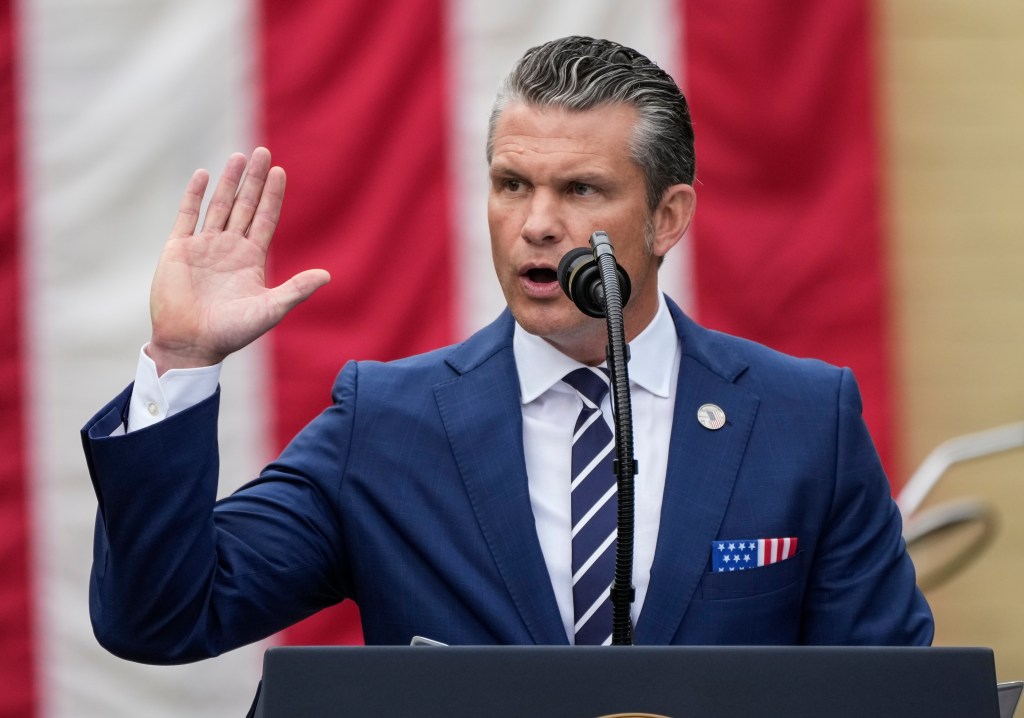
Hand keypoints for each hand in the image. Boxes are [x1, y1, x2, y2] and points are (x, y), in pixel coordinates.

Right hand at [147, 148, 329, 374]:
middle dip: (253, 179)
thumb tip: (327, 275)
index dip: (272, 196)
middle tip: (262, 150)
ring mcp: (203, 247)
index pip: (265, 219)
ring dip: (228, 181)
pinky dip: (194, 195)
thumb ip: (296, 290)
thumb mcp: (270, 310)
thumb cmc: (232, 332)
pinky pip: (187, 216)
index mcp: (251, 260)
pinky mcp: (178, 250)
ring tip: (239, 156)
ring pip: (218, 206)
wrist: (191, 344)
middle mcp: (228, 248)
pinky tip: (204, 175)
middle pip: (244, 205)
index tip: (280, 171)